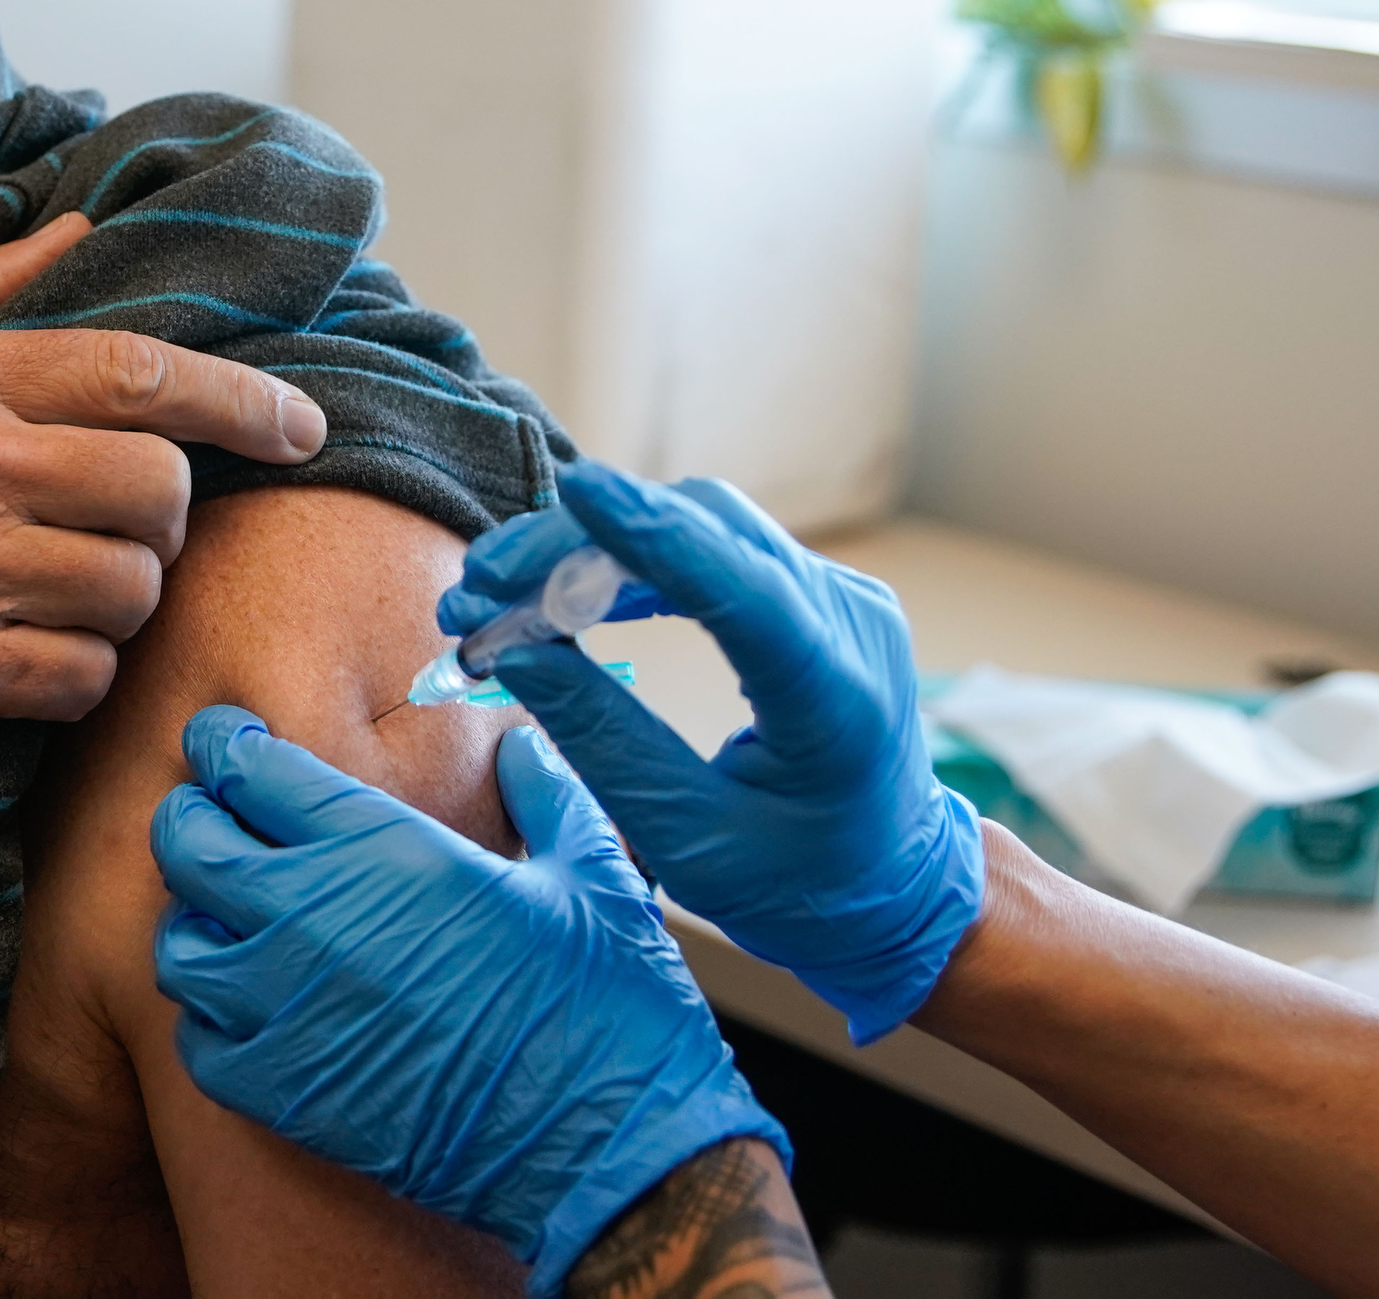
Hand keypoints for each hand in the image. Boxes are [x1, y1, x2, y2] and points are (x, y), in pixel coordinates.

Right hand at [0, 216, 327, 805]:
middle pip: (159, 490)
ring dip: (112, 603)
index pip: (140, 373)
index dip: (242, 400)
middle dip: (158, 520)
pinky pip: (83, 678)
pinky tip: (19, 659)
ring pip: (132, 589)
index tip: (303, 423)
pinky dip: (72, 677)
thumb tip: (82, 226)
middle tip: (107, 531)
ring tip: (45, 593)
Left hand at [151, 706, 786, 1295]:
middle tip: (212, 818)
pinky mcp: (285, 1095)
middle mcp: (314, 918)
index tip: (229, 741)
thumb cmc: (606, 1006)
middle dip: (191, 818)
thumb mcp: (592, 869)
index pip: (248, 767)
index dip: (227, 743)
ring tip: (230, 921)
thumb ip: (545, 792)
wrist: (606, 1149)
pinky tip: (251, 1013)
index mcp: (383, 847)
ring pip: (178, 945)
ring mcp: (288, 1011)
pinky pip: (197, 1043)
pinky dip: (209, 1020)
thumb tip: (522, 748)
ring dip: (195, 922)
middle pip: (186, 843)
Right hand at [449, 461, 982, 1043]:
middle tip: (479, 586)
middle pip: (703, 532)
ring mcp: (838, 600)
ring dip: (594, 547)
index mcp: (835, 700)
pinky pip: (713, 549)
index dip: (652, 533)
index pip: (740, 588)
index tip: (575, 488)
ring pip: (701, 527)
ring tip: (499, 589)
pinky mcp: (814, 597)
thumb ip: (605, 742)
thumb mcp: (691, 841)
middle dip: (580, 544)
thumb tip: (513, 652)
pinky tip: (563, 593)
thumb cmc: (803, 889)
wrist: (898, 889)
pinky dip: (631, 561)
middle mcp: (850, 625)